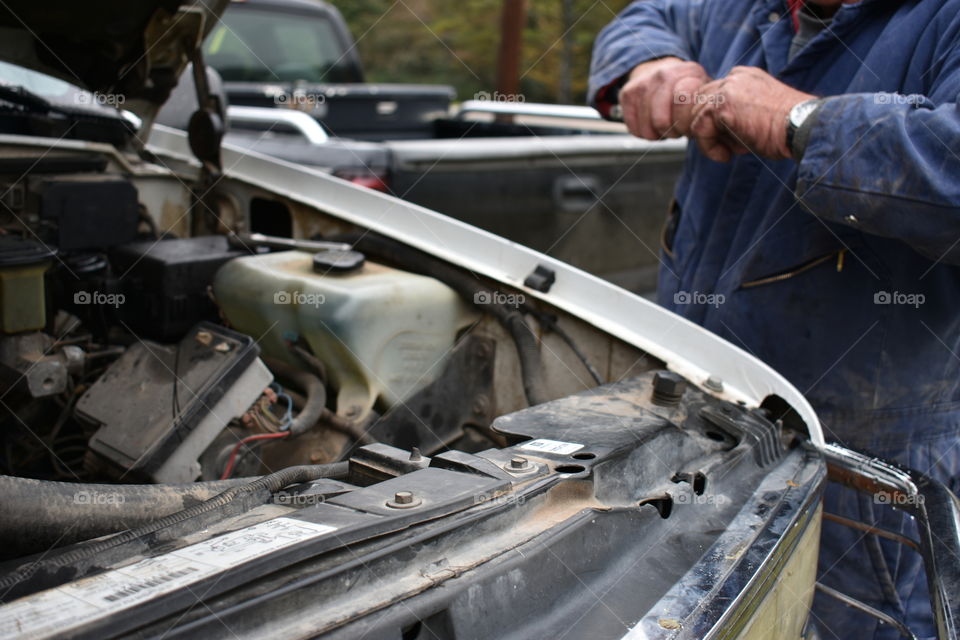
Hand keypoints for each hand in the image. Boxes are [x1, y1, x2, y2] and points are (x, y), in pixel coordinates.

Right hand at [620, 57, 709, 138]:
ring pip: (647, 129)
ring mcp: (643, 82)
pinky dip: (643, 132)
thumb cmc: (685, 89)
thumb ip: (707, 109)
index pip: (683, 105)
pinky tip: (651, 123)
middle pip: (662, 122)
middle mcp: (664, 74)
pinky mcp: (627, 93)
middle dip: (671, 132)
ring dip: (657, 134)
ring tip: (664, 125)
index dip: (686, 126)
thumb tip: (708, 131)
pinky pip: (634, 129)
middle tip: (676, 128)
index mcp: (689, 73)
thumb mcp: (703, 94)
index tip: (689, 127)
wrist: (658, 69)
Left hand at [689, 66, 815, 161]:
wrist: (802, 127)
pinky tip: (727, 156)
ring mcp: (726, 90)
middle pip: (700, 105)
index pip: (712, 98)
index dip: (718, 124)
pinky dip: (709, 147)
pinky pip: (699, 129)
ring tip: (736, 150)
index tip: (736, 141)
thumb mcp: (757, 114)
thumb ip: (735, 114)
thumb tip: (712, 130)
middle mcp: (733, 78)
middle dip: (711, 130)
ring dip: (712, 139)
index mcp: (743, 76)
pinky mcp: (720, 106)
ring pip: (697, 118)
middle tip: (732, 148)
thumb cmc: (787, 128)